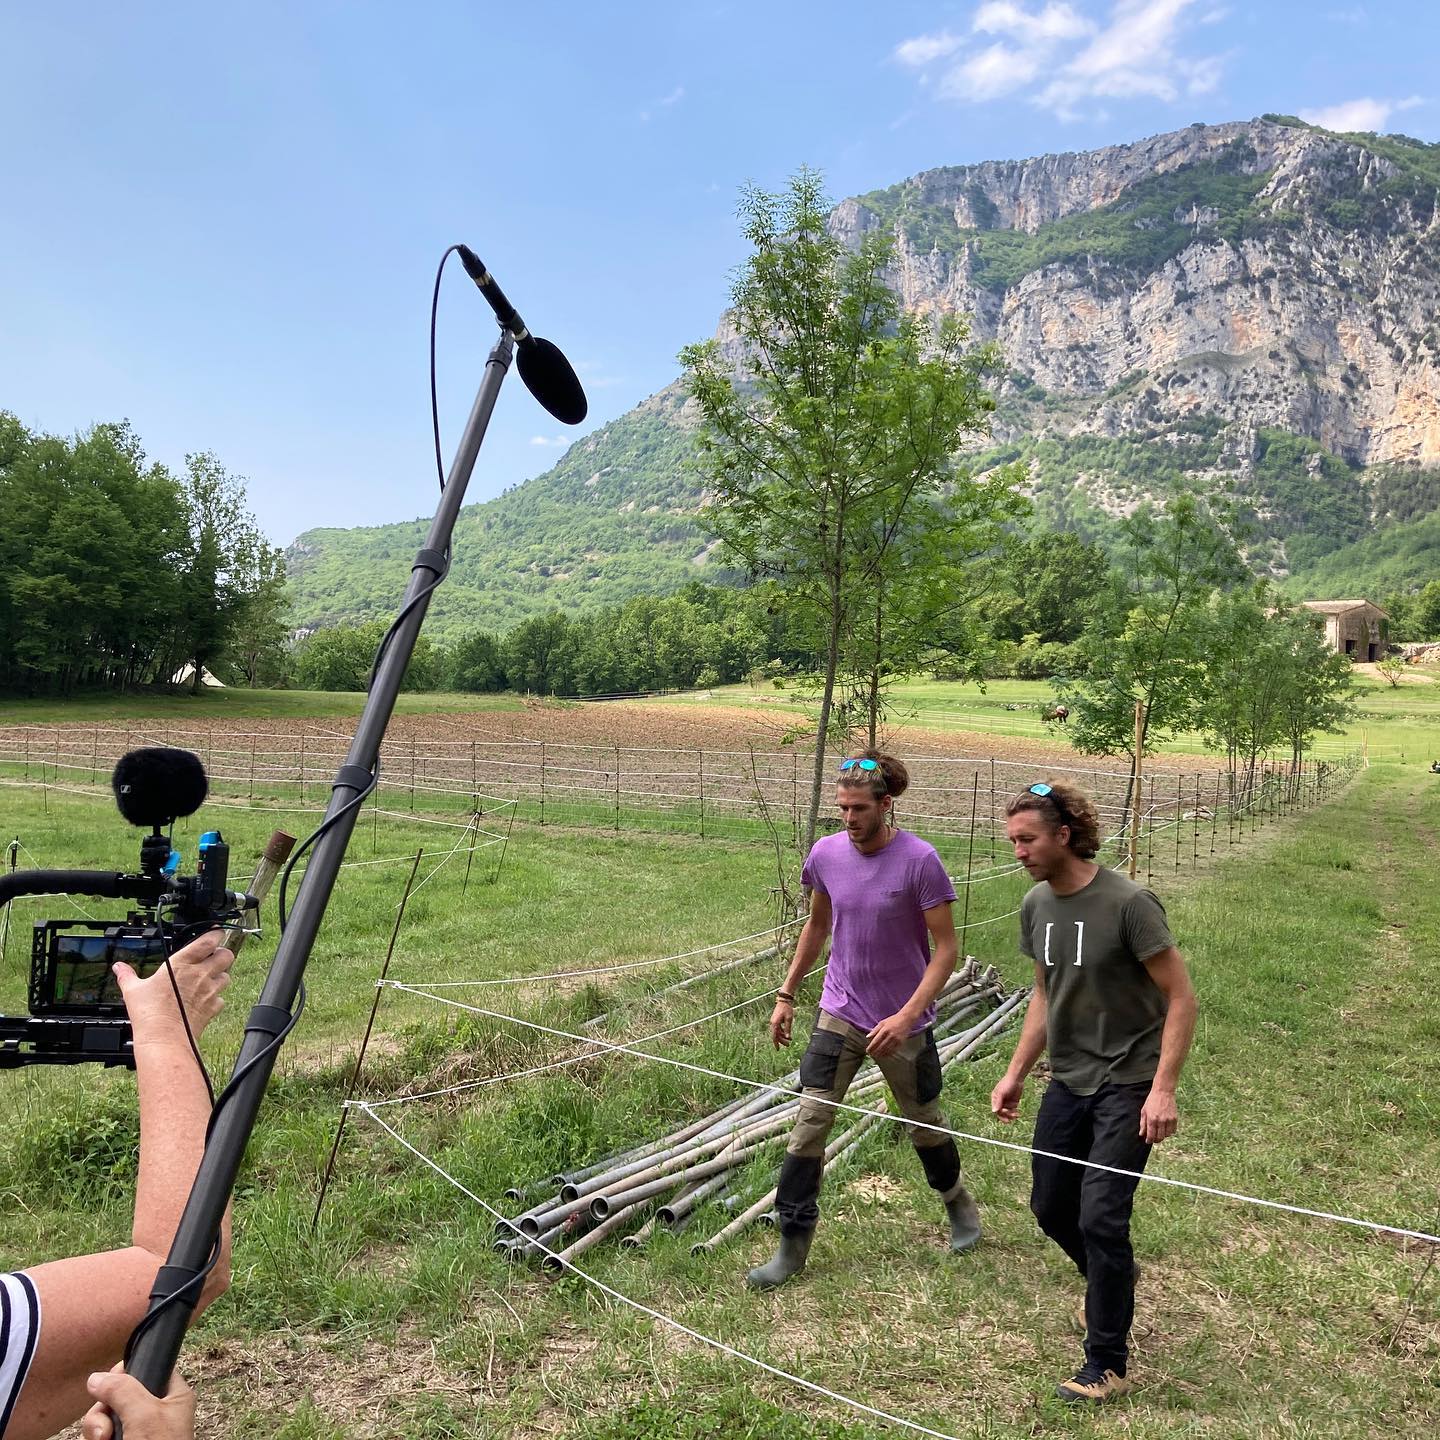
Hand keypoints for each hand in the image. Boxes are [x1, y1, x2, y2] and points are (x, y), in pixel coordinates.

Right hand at [83, 1366, 195, 1439]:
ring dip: (97, 1428)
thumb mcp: (144, 1415)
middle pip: (118, 1395)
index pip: (148, 1369)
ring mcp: (138, 1432)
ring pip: (106, 1418)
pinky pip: (102, 1435)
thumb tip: (95, 1377)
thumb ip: (122, 1390)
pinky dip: (97, 1439)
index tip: (110, 1382)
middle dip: (103, 1410)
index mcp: (172, 1395)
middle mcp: (156, 1411)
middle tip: (104, 1430)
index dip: (125, 1372)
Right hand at [118, 928, 233, 1043]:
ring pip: (227, 975)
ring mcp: (209, 991)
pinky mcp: (213, 1007)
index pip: (208, 940)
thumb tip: (119, 967)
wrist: (164, 1037)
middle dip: (222, 954)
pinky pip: (221, 999)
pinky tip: (205, 1001)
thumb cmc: (150, 1013)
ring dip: (220, 975)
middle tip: (213, 957)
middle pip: (226, 955)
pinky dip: (216, 999)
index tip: (215, 931)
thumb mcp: (133, 991)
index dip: (215, 933)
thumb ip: (127, 975)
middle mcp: (200, 974)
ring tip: (209, 978)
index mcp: (181, 964)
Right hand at [768, 1000, 793, 1048]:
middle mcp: (773, 1023)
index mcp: (775, 1024)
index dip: (776, 1043)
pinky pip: (778, 1029)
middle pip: (776, 1035)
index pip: (774, 1036)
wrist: (784, 1001)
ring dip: (783, 1037)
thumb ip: (788, 1029)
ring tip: (790, 1040)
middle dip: (782, 1041)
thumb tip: (787, 1037)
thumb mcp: (789, 1019)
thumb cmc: (787, 1009)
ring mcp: (774, 1022)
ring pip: (778, 1032)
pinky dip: (783, 1032)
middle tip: (788, 1045)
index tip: (778, 1049)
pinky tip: (788, 1035)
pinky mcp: (776, 1020)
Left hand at [865, 1012, 910, 1057]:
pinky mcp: (901, 1042)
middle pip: (881, 1047)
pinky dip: (888, 1054)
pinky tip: (884, 1055)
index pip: (876, 1041)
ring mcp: (896, 1040)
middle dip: (875, 1052)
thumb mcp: (882, 1022)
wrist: (906, 1019)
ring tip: (876, 1056)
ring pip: (887, 1050)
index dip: (871, 1047)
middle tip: (871, 1055)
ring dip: (881, 1054)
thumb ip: (875, 1030)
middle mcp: (890, 1035)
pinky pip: (894, 1050)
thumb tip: (867, 1037)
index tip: (867, 1051)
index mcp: (884, 1030)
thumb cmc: (893, 1020)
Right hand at [991, 1074, 1023, 1122]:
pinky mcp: (1013, 1103)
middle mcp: (1000, 1102)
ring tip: (1017, 1114)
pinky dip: (1015, 1113)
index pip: (996, 1110)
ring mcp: (1006, 1103)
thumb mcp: (1001, 1093)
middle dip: (1007, 1116)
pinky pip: (1013, 1111)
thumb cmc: (1007, 1084)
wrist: (1016, 1079)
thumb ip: (998, 1102)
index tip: (1006, 1111)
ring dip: (1011, 1115)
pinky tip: (1018, 1113)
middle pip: (1002, 1114)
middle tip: (1013, 1116)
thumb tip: (994, 1111)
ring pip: (1008, 1113)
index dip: (1001, 1113)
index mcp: (995, 1099)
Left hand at [1139, 1086, 1178, 1143]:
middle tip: (1154, 1139)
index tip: (1148, 1141)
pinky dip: (1169, 1132)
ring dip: (1163, 1136)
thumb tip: (1141, 1134)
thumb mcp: (1144, 1111)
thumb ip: (1143, 1123)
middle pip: (1159, 1137)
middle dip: (1156, 1140)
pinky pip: (1173, 1131)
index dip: (1149, 1140)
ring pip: (1167, 1135)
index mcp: (1151, 1119)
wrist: (1163, 1092)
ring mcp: (1169, 1120)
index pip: (1151, 1135)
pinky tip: (1165, 1129)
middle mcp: (1161, 1121)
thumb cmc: (1152, 1101)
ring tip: (1159, 1133)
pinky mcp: (1175, 1119)